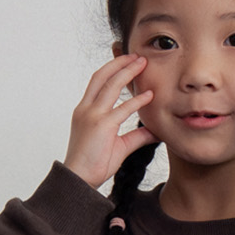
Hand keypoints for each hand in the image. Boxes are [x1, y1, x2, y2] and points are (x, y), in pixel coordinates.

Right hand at [63, 54, 157, 187]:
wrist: (79, 179)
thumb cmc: (93, 164)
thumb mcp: (118, 146)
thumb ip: (136, 136)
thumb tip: (154, 131)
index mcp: (85, 110)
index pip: (97, 82)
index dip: (111, 68)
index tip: (126, 61)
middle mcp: (86, 109)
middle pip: (102, 76)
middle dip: (119, 63)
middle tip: (136, 55)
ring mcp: (92, 116)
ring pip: (110, 86)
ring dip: (127, 72)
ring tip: (142, 63)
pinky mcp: (101, 126)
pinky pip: (122, 109)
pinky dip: (137, 101)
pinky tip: (149, 95)